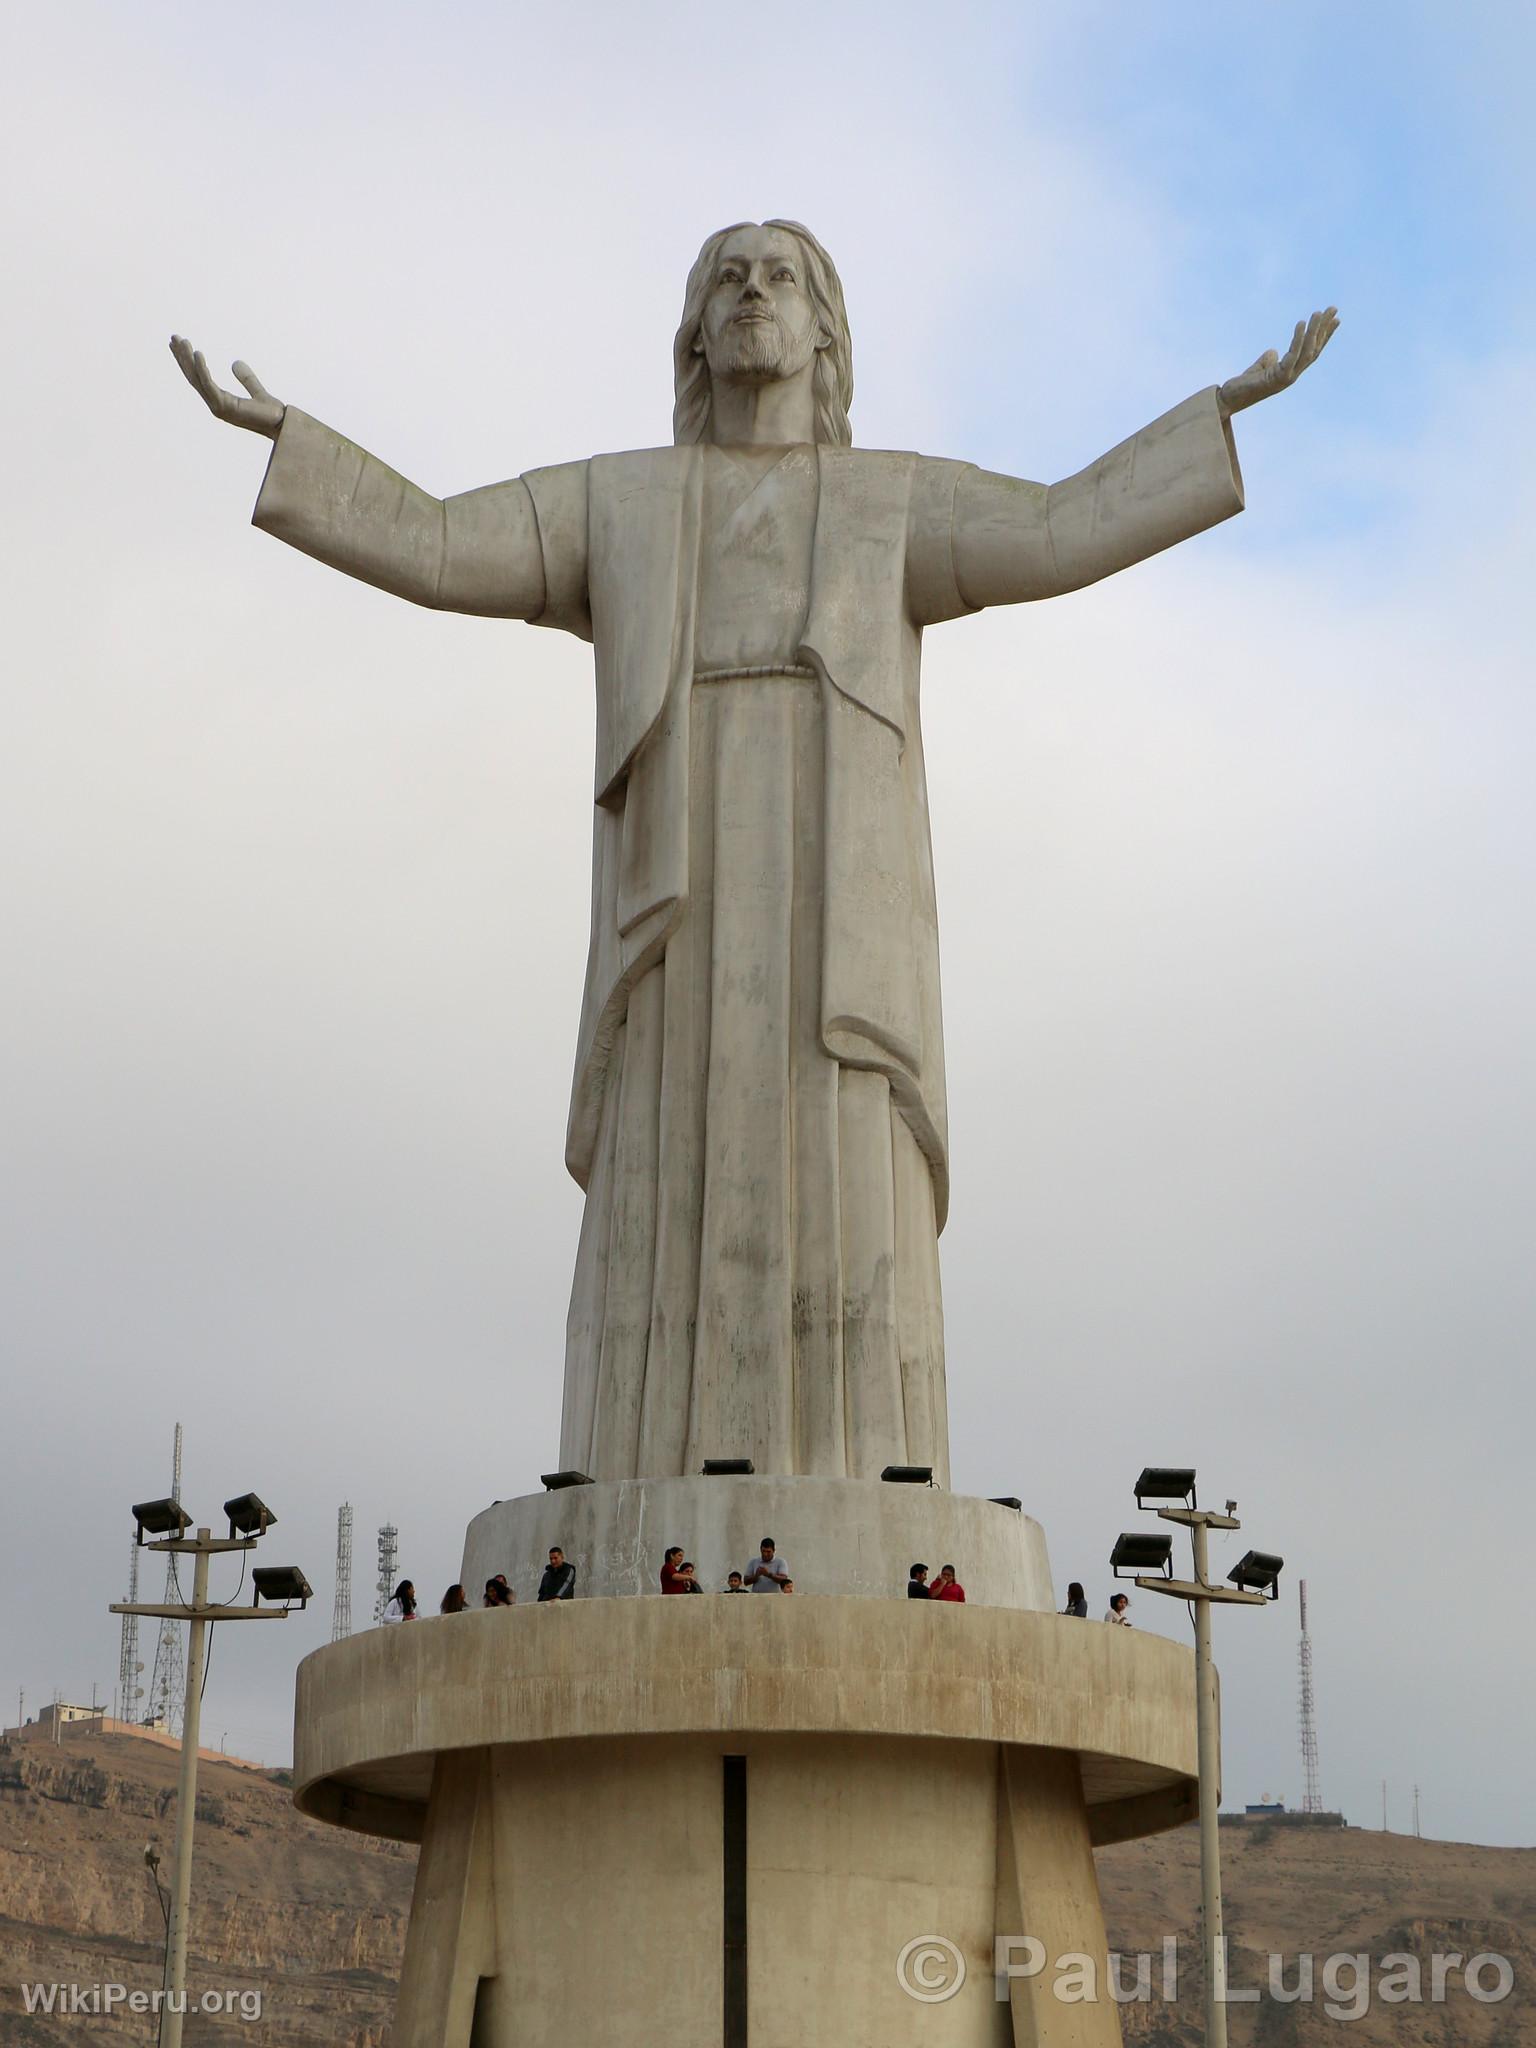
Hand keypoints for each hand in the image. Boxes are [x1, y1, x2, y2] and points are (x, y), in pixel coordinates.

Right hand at [170, 336, 284, 437]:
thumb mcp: (256, 390)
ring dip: (187, 359)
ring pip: (197, 379)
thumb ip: (246, 378)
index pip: (199, 379)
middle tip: (173, 337)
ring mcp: (218, 406)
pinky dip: (202, 368)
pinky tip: (197, 353)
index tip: (181, 344)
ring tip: (182, 341)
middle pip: (193, 377)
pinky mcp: (225, 406)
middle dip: (182, 357)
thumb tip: (235, 362)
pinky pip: (209, 384)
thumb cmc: (272, 414)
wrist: (283, 425)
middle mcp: (216, 404)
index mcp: (220, 401)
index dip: (188, 362)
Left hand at [1218, 308, 1338, 416]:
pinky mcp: (1278, 379)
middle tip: (1333, 308)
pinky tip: (1301, 323)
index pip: (1312, 351)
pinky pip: (1292, 355)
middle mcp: (1292, 375)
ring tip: (1318, 312)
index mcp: (1290, 372)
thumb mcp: (1259, 368)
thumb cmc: (1242, 385)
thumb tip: (1273, 351)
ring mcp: (1287, 378)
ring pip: (1307, 352)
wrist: (1228, 400)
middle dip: (1324, 329)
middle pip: (1314, 349)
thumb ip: (1268, 360)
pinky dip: (1298, 339)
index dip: (1324, 336)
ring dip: (1314, 331)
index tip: (1335, 318)